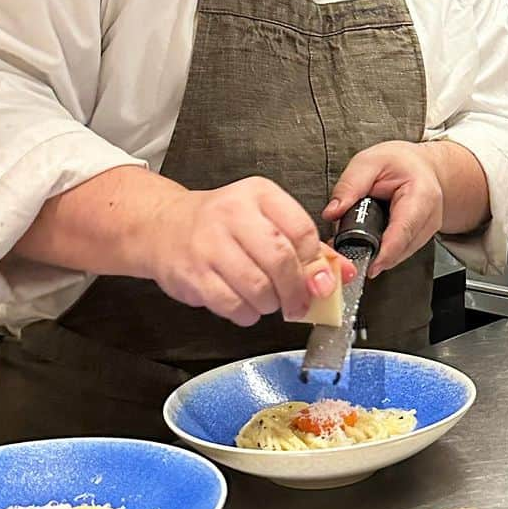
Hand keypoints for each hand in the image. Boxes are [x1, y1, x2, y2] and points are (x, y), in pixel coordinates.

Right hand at [148, 176, 354, 325]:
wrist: (164, 226)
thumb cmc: (223, 223)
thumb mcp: (265, 217)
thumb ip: (305, 244)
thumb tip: (343, 272)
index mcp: (259, 194)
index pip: (301, 229)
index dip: (316, 261)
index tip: (322, 279)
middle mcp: (233, 214)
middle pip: (280, 259)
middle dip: (297, 289)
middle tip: (301, 302)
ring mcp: (210, 244)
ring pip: (258, 286)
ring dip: (272, 303)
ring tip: (270, 301)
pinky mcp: (193, 274)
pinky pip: (232, 305)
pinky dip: (247, 313)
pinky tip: (247, 305)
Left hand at [323, 141, 443, 278]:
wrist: (421, 166)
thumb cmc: (399, 162)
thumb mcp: (369, 162)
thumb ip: (349, 186)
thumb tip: (332, 213)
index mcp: (421, 194)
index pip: (404, 229)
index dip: (386, 252)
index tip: (369, 267)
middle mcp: (430, 217)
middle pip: (400, 248)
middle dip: (371, 252)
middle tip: (343, 247)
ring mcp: (428, 232)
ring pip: (398, 254)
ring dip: (376, 252)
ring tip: (354, 237)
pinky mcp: (421, 240)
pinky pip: (399, 252)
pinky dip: (382, 250)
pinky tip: (369, 239)